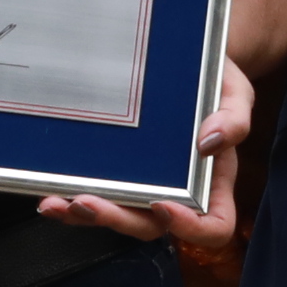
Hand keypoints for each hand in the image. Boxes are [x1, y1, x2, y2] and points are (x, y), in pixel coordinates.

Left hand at [41, 68, 253, 252]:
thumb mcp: (236, 92)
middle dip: (116, 219)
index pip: (213, 227)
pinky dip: (71, 197)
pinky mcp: (117, 171)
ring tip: (57, 203)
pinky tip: (51, 191)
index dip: (190, 227)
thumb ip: (234, 119)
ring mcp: (145, 184)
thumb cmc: (217, 80)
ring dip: (84, 215)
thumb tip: (210, 143)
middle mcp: (178, 192)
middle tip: (88, 202)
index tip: (164, 206)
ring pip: (117, 215)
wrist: (187, 58)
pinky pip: (97, 193)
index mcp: (213, 182)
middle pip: (151, 226)